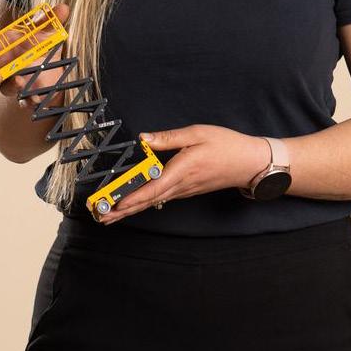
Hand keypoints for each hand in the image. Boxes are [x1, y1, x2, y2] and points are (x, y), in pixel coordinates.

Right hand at [0, 3, 70, 108]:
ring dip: (11, 87)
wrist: (51, 67)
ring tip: (20, 82)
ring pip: (5, 89)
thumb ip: (50, 22)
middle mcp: (0, 69)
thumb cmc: (38, 44)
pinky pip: (25, 102)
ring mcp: (12, 84)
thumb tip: (63, 8)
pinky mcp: (27, 96)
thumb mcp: (43, 32)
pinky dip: (30, 101)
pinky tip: (37, 98)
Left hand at [98, 124, 271, 223]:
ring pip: (153, 202)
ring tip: (110, 216)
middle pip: (148, 200)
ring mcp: (184, 191)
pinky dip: (144, 203)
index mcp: (182, 170)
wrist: (249, 163)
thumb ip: (168, 138)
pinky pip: (161, 199)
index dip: (133, 197)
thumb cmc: (226, 146)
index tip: (116, 204)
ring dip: (131, 209)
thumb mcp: (197, 133)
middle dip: (123, 210)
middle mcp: (181, 185)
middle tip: (102, 217)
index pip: (153, 188)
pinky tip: (133, 206)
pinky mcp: (186, 190)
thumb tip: (144, 139)